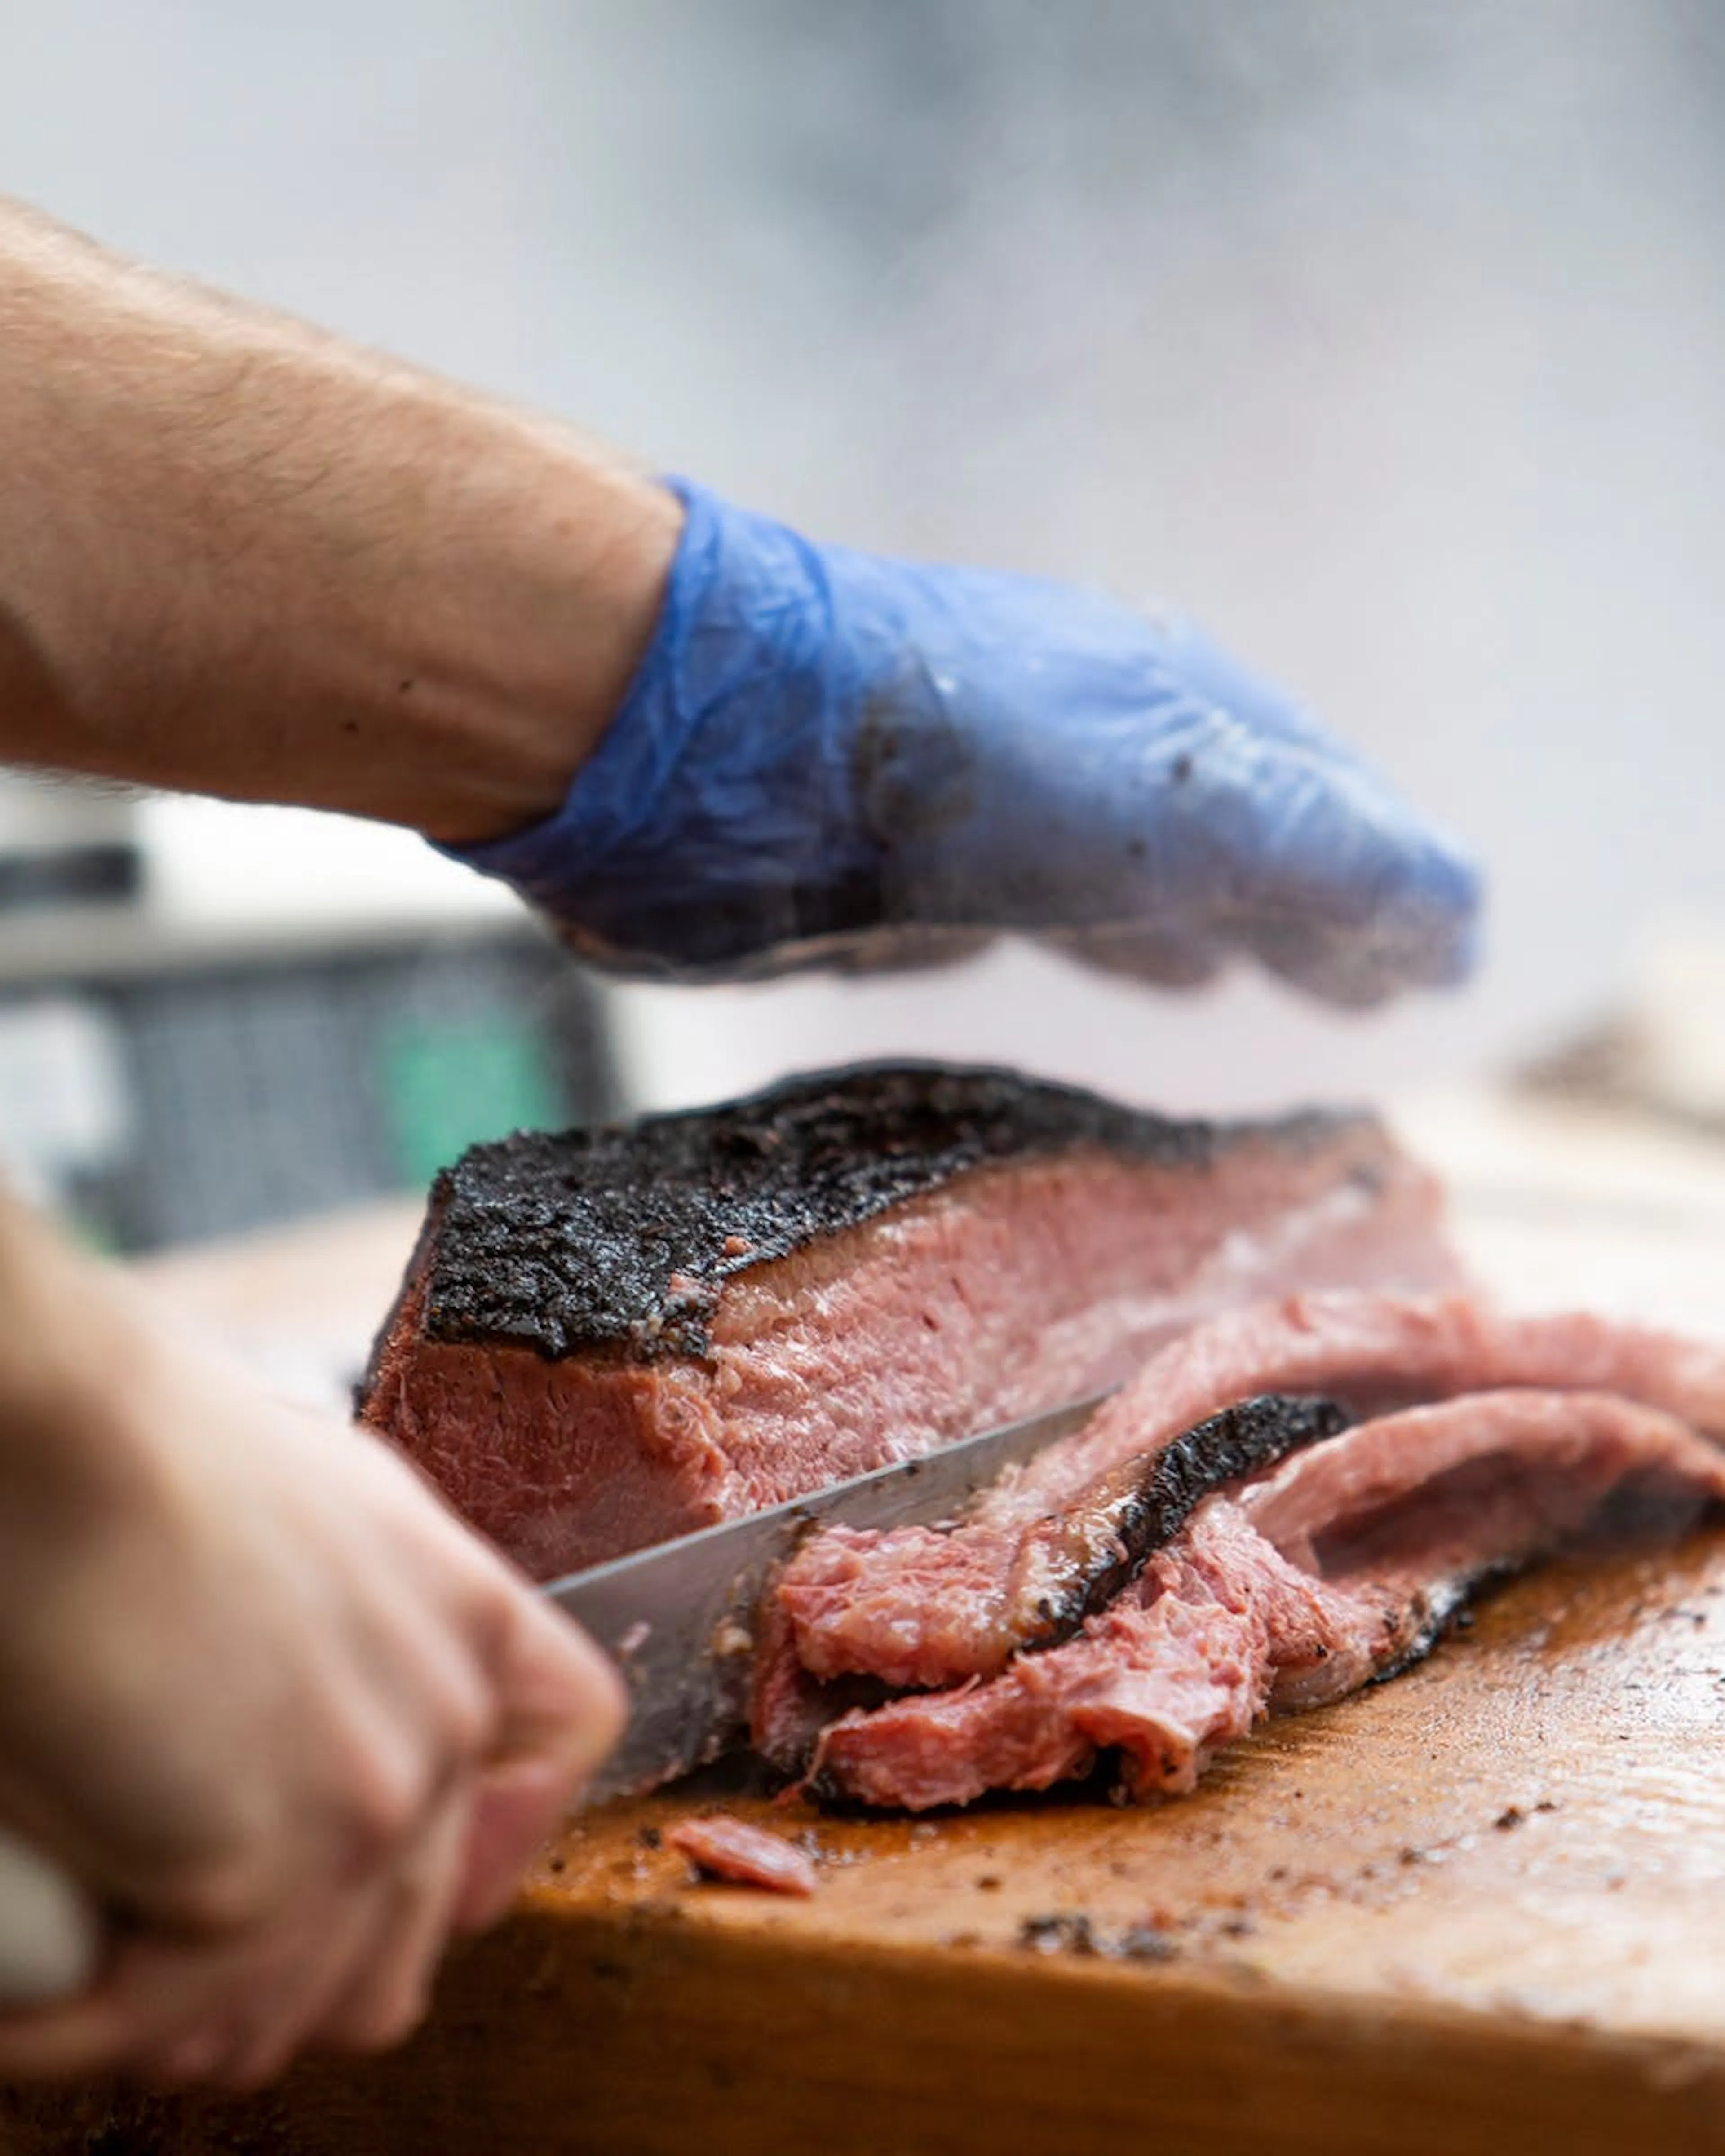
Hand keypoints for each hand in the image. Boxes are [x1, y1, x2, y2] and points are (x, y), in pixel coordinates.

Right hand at [0, 1234, 623, 2090]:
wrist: (67, 1445)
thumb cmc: (148, 1459)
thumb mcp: (326, 1511)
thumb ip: (370, 1619)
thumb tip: (317, 1712)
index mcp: (469, 1620)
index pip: (564, 1744)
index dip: (489, 1834)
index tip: (390, 1874)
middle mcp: (448, 1715)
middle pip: (410, 1930)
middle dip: (284, 1965)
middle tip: (166, 1950)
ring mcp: (373, 1804)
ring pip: (298, 2005)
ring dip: (186, 2012)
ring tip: (92, 1970)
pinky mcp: (262, 1877)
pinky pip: (175, 2022)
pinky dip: (81, 2026)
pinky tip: (24, 1999)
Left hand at [444, 480, 1479, 1003]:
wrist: (704, 749)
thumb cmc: (952, 759)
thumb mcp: (1180, 803)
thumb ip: (1325, 856)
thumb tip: (1457, 916)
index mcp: (1169, 708)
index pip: (1319, 800)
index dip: (1386, 882)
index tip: (1437, 960)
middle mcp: (1087, 746)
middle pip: (1223, 834)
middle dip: (1299, 910)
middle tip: (1354, 991)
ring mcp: (986, 807)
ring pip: (1122, 875)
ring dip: (1192, 926)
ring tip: (1234, 983)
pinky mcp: (888, 873)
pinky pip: (1023, 913)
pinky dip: (1076, 946)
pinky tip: (1075, 973)